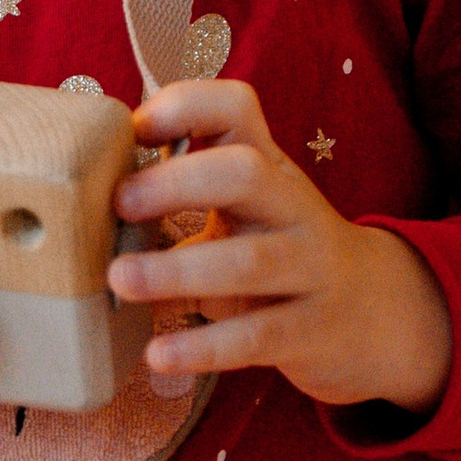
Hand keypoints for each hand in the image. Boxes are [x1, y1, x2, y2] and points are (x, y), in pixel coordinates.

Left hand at [107, 77, 453, 417]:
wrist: (377, 313)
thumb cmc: (281, 251)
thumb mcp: (246, 210)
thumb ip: (184, 195)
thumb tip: (82, 199)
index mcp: (267, 166)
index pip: (236, 107)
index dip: (184, 106)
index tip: (134, 131)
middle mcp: (292, 206)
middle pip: (244, 172)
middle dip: (176, 182)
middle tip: (119, 204)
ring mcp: (309, 267)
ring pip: (249, 261)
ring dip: (178, 270)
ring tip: (119, 280)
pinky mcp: (312, 330)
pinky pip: (258, 337)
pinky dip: (204, 345)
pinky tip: (159, 354)